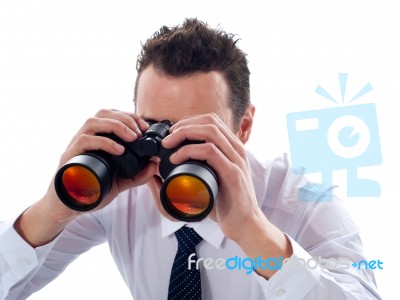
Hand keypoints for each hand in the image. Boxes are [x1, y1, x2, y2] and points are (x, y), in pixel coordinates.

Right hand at [47, 109, 154, 219]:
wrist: (68, 208)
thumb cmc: (91, 192)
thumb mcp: (119, 182)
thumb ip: (137, 175)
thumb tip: (154, 164)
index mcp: (96, 139)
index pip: (112, 115)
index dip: (129, 116)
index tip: (145, 127)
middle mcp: (85, 138)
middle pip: (103, 113)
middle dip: (125, 118)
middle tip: (140, 132)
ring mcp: (75, 146)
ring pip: (92, 122)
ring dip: (116, 125)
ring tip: (132, 137)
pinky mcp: (69, 157)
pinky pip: (84, 141)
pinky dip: (104, 142)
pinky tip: (119, 150)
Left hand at [161, 113, 259, 239]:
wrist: (246, 225)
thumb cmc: (227, 203)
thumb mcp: (215, 178)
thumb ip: (202, 167)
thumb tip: (174, 161)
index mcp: (233, 149)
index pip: (211, 121)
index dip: (189, 121)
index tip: (172, 133)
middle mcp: (237, 150)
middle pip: (210, 121)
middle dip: (184, 125)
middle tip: (167, 138)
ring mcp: (236, 160)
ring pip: (210, 131)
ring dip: (184, 133)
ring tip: (168, 145)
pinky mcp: (233, 174)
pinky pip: (210, 152)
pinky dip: (189, 151)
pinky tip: (176, 158)